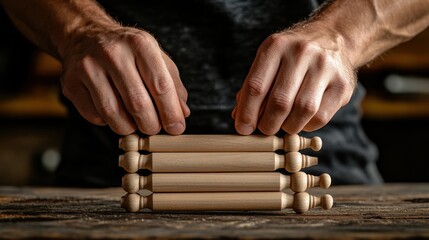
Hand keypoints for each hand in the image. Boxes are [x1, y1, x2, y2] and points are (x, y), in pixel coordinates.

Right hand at [60, 26, 189, 134]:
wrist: (86, 36)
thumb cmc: (127, 51)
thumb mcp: (156, 57)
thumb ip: (172, 84)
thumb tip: (182, 113)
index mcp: (140, 44)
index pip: (160, 86)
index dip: (170, 112)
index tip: (176, 128)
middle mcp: (113, 53)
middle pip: (137, 103)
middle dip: (151, 125)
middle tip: (154, 128)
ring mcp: (88, 67)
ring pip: (113, 114)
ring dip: (129, 127)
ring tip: (136, 124)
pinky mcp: (71, 83)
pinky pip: (95, 116)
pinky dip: (108, 122)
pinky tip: (114, 112)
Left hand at [233, 24, 355, 134]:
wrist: (333, 37)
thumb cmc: (292, 56)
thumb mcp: (269, 61)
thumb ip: (253, 88)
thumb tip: (240, 118)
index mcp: (276, 46)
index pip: (256, 86)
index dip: (247, 113)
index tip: (243, 129)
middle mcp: (301, 52)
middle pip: (279, 102)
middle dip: (267, 124)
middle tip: (264, 130)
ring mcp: (325, 67)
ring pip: (302, 111)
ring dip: (288, 126)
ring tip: (283, 125)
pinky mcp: (342, 84)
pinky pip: (320, 117)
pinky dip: (307, 126)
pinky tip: (302, 120)